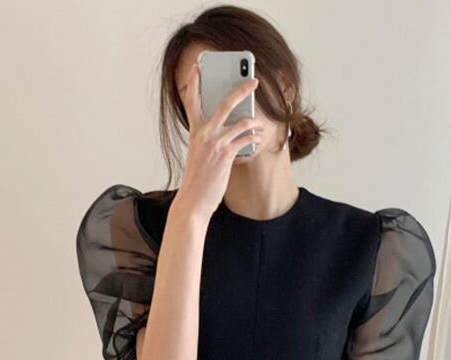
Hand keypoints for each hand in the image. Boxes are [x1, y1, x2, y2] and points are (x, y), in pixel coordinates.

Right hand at [173, 60, 262, 220]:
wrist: (193, 201)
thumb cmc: (196, 180)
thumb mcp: (198, 154)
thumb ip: (207, 139)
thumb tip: (227, 130)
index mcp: (194, 131)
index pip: (190, 100)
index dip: (193, 82)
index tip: (197, 67)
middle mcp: (203, 133)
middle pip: (224, 102)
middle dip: (241, 89)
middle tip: (253, 80)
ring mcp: (215, 143)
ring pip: (240, 121)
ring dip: (254, 120)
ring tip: (260, 121)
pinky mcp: (226, 155)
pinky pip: (245, 139)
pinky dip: (253, 137)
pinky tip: (257, 137)